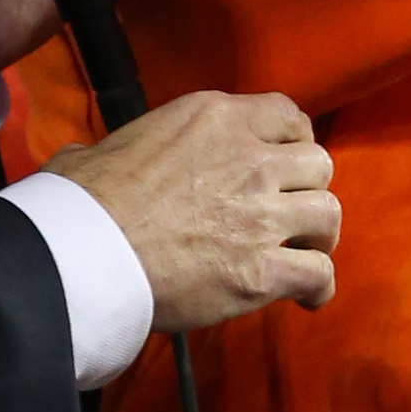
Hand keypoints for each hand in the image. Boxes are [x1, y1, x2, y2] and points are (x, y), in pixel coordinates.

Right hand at [56, 90, 339, 328]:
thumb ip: (126, 148)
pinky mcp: (261, 271)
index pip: (287, 114)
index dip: (295, 140)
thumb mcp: (107, 146)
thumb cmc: (83, 201)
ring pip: (328, 214)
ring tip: (305, 251)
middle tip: (291, 211)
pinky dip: (319, 286)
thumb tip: (88, 162)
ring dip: (319, 235)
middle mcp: (251, 160)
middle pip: (317, 164)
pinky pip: (317, 273)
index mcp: (217, 120)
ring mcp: (261, 216)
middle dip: (308, 188)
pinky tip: (309, 296)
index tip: (286, 162)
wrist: (84, 254)